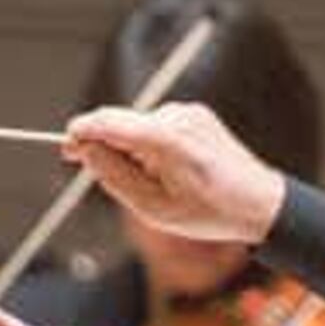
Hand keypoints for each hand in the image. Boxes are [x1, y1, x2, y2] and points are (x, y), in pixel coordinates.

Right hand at [61, 102, 284, 251]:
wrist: (259, 202)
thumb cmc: (209, 212)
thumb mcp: (153, 208)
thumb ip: (114, 177)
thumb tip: (86, 149)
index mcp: (166, 141)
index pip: (109, 122)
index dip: (81, 131)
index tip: (65, 146)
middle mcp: (177, 118)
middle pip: (120, 122)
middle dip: (103, 144)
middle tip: (88, 167)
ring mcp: (188, 112)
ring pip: (137, 126)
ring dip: (131, 148)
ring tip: (153, 182)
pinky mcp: (194, 114)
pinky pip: (156, 125)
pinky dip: (149, 144)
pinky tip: (168, 169)